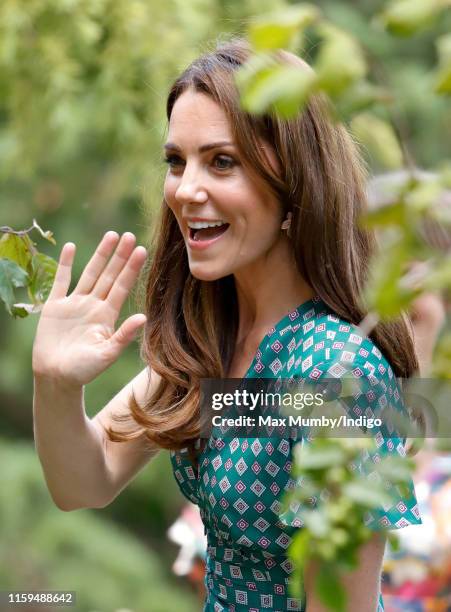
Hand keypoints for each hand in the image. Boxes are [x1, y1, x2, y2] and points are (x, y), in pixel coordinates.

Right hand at [32, 231, 147, 386]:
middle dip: (119, 256)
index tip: (142, 250)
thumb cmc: (84, 370)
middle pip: (109, 275)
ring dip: (100, 255)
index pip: (122, 287)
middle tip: (130, 236)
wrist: (56, 377)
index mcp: (107, 316)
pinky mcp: (55, 306)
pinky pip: (60, 281)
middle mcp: (93, 306)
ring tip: (111, 236)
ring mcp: (74, 304)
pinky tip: (70, 247)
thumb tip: (143, 317)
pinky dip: (64, 264)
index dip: (131, 269)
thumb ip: (124, 335)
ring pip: (90, 274)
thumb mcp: (107, 354)